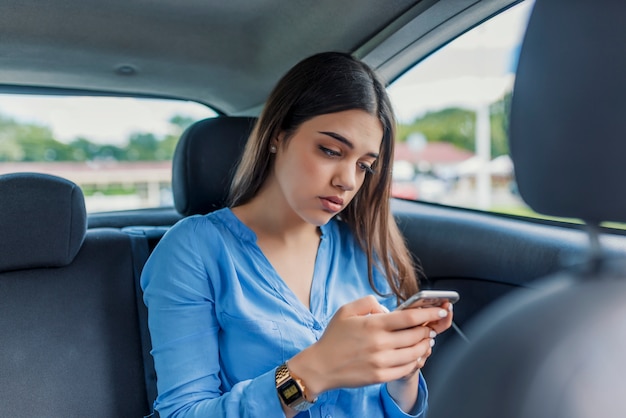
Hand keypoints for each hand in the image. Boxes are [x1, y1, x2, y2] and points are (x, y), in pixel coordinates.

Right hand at [287, 296, 451, 398]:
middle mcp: (380, 343)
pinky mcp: (381, 376)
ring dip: (424, 345)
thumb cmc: (334, 337)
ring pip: (415, 353)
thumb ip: (368, 302)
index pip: (410, 317)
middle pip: (416, 335)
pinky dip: (416, 361)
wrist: (321, 366)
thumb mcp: (346, 310)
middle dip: (428, 329)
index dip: (429, 313)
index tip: (439, 310)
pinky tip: (415, 355)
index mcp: (373, 324)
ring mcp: (381, 362)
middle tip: (430, 326)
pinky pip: (407, 369)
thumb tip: (387, 308)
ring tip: (426, 340)